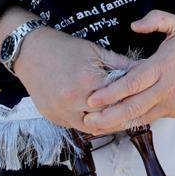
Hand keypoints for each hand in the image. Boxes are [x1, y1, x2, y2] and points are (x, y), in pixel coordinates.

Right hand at [13, 27, 134, 131]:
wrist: (30, 51)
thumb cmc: (63, 48)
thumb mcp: (95, 50)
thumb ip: (120, 63)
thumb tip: (142, 68)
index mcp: (89, 80)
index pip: (120, 97)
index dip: (134, 99)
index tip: (144, 101)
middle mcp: (75, 99)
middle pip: (109, 116)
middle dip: (124, 115)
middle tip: (137, 114)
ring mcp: (62, 111)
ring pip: (93, 127)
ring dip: (108, 124)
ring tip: (120, 119)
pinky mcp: (53, 118)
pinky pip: (76, 127)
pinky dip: (90, 125)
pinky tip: (100, 119)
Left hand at [82, 10, 174, 135]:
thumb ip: (155, 20)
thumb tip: (133, 25)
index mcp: (164, 66)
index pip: (133, 82)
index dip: (111, 93)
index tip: (92, 99)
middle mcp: (167, 88)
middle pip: (133, 106)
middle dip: (108, 116)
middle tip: (87, 120)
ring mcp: (172, 103)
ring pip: (141, 117)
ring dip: (117, 124)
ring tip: (95, 127)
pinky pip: (150, 118)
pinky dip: (132, 122)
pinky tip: (116, 124)